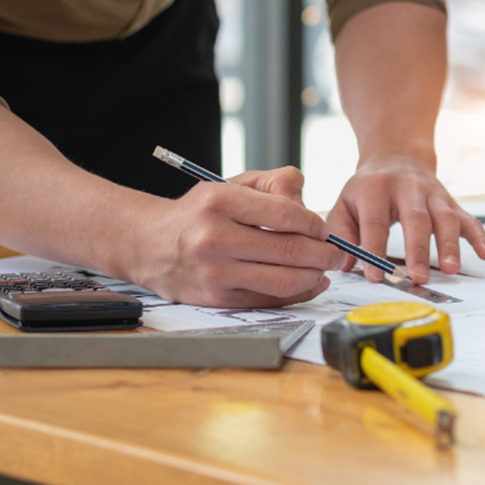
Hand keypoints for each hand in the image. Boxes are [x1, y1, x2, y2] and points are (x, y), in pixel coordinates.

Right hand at [133, 167, 342, 306]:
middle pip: (288, 250)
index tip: (323, 229)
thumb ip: (275, 183)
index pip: (284, 214)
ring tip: (324, 268)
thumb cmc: (199, 212)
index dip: (314, 224)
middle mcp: (214, 238)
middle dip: (323, 253)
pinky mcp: (216, 299)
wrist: (148, 243)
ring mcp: (214, 272)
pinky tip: (309, 283)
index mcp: (220, 202)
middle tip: (335, 253)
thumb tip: (306, 202)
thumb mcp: (232, 184)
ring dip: (314, 276)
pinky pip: (269, 300)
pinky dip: (297, 293)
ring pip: (282, 280)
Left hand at [326, 154, 484, 283]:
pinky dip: (480, 237)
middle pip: (416, 219)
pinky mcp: (451, 202)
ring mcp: (433, 194)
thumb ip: (341, 234)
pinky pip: (469, 219)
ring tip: (451, 269)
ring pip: (445, 218)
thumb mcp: (344, 203)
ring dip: (450, 244)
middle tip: (417, 276)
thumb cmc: (369, 187)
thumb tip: (343, 263)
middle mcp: (408, 188)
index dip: (374, 249)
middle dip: (418, 250)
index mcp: (376, 188)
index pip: (375, 221)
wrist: (397, 155)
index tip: (374, 275)